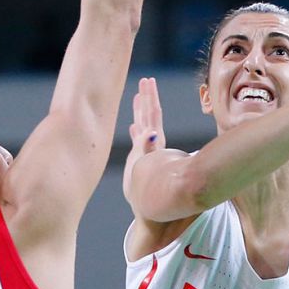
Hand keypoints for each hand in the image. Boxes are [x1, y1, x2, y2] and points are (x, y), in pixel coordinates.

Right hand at [123, 77, 165, 200]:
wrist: (153, 207)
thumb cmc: (149, 189)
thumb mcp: (146, 166)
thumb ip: (147, 148)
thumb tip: (150, 132)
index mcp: (154, 144)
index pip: (152, 115)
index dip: (149, 99)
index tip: (147, 82)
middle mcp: (153, 145)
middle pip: (150, 115)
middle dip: (147, 97)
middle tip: (145, 80)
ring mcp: (148, 151)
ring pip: (145, 125)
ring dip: (142, 110)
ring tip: (139, 96)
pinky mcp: (143, 159)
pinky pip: (140, 138)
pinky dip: (137, 128)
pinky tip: (134, 125)